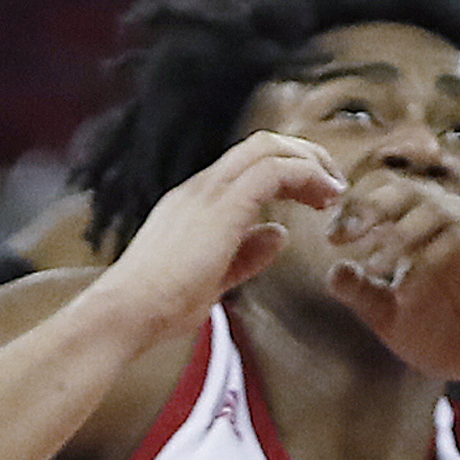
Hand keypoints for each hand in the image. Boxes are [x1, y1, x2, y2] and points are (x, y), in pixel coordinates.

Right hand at [99, 131, 343, 332]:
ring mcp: (207, 193)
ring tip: (335, 188)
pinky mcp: (221, 206)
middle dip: (305, 155)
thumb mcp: (212, 279)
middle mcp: (199, 189)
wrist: (124, 314)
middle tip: (334, 181)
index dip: (287, 170)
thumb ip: (246, 255)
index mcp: (193, 203)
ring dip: (310, 162)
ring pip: (269, 149)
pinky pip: (274, 171)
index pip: (245, 165)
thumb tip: (280, 235)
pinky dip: (307, 176)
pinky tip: (325, 196)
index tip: (317, 195)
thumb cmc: (158, 307)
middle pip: (261, 145)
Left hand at [323, 170, 459, 407]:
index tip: (332, 236)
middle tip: (345, 234)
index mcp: (427, 231)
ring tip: (373, 265)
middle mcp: (454, 224)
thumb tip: (333, 269)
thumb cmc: (452, 337)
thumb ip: (364, 294)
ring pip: (437, 208)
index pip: (390, 195)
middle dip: (372, 207)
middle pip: (411, 189)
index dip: (357, 208)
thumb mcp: (393, 320)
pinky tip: (407, 282)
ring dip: (399, 232)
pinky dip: (430, 255)